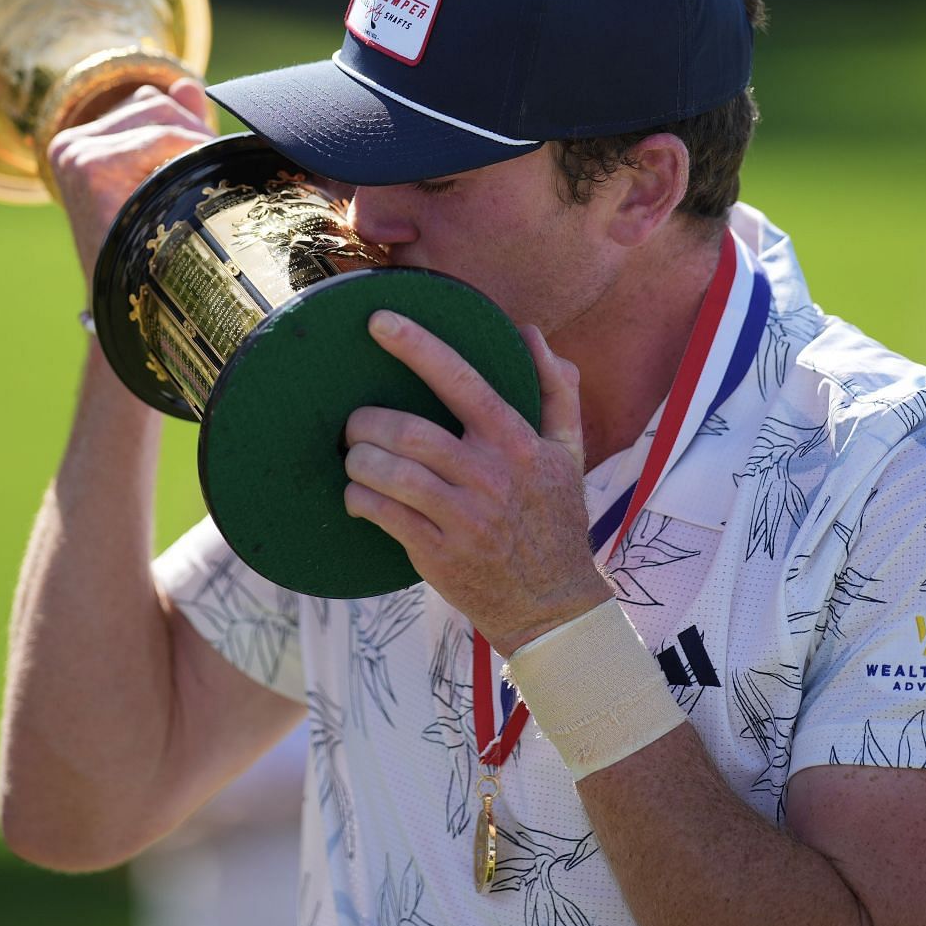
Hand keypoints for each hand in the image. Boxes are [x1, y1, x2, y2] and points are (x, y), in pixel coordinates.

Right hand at [44, 78, 216, 286]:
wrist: (133, 311)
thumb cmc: (152, 249)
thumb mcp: (161, 180)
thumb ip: (172, 127)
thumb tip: (186, 83)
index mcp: (79, 144)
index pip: (149, 102)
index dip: (189, 127)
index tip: (209, 163)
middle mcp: (71, 144)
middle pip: (156, 103)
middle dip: (195, 133)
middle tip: (215, 178)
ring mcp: (77, 154)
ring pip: (162, 115)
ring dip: (196, 145)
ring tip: (204, 190)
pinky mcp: (90, 167)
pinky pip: (161, 138)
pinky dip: (190, 157)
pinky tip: (193, 193)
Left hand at [342, 313, 611, 655]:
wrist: (551, 604)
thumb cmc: (555, 519)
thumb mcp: (570, 452)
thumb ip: (555, 388)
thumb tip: (530, 332)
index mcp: (518, 443)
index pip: (462, 381)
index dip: (417, 347)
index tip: (378, 321)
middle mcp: (489, 476)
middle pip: (407, 432)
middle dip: (366, 421)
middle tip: (356, 422)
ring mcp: (462, 518)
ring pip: (387, 473)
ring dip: (357, 460)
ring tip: (355, 457)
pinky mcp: (437, 553)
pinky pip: (380, 513)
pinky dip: (358, 499)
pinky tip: (358, 495)